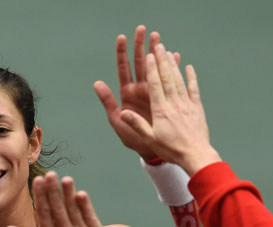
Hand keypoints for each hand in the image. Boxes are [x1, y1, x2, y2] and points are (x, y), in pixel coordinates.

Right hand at [5, 172, 101, 226]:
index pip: (43, 213)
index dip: (40, 195)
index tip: (38, 181)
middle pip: (57, 208)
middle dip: (53, 190)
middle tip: (50, 174)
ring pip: (73, 209)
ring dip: (69, 193)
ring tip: (66, 179)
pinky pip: (88, 215)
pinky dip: (84, 204)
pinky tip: (80, 193)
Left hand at [94, 25, 179, 160]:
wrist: (152, 150)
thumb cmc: (133, 139)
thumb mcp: (118, 122)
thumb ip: (108, 102)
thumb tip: (97, 83)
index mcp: (127, 93)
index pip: (123, 68)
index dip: (122, 53)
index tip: (122, 37)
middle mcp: (140, 89)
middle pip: (140, 63)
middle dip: (141, 45)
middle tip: (143, 29)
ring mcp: (153, 92)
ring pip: (154, 67)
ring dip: (157, 52)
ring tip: (158, 37)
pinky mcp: (166, 96)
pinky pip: (169, 79)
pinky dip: (173, 67)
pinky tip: (175, 56)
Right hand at [120, 43, 221, 175]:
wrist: (196, 156)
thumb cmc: (170, 149)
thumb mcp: (149, 139)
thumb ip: (137, 124)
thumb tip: (123, 113)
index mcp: (161, 111)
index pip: (155, 85)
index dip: (152, 70)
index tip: (149, 56)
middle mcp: (174, 104)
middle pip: (167, 78)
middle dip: (162, 61)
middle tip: (158, 45)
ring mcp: (187, 104)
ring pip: (179, 80)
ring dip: (173, 65)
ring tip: (169, 51)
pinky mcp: (197, 108)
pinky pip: (193, 89)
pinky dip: (191, 77)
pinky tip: (188, 67)